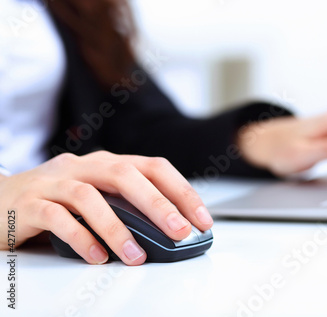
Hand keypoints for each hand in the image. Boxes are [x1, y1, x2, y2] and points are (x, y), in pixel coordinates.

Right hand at [0, 151, 212, 265]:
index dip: (181, 190)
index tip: (202, 218)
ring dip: (117, 228)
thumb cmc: (57, 201)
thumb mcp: (98, 198)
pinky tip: (97, 257)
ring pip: (89, 196)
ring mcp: (53, 182)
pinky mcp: (28, 203)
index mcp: (106, 163)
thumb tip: (170, 231)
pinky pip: (57, 218)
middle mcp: (82, 166)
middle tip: (179, 231)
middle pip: (125, 174)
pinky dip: (80, 238)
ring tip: (136, 256)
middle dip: (157, 204)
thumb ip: (127, 207)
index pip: (153, 167)